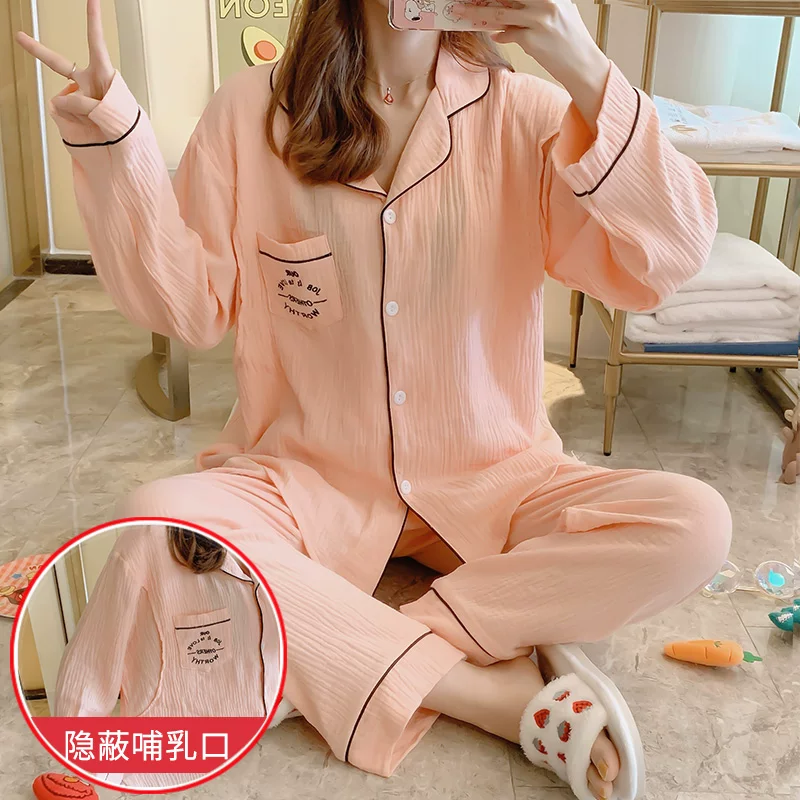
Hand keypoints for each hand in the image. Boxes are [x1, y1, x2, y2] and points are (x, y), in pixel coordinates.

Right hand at [15, 0, 113, 119]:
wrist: (128, 144)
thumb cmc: (124, 123)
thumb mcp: (105, 110)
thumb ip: (80, 104)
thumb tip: (59, 101)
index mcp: (102, 72)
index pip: (95, 41)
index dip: (93, 19)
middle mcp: (88, 80)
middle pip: (58, 63)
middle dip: (37, 50)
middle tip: (20, 36)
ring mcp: (80, 94)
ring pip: (66, 100)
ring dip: (80, 114)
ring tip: (98, 122)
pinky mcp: (75, 109)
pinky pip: (66, 114)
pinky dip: (76, 123)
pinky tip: (89, 127)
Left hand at [455, 0, 610, 128]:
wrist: (582, 64)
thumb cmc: (571, 39)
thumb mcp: (561, 10)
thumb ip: (539, 3)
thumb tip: (514, 2)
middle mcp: (546, 3)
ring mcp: (538, 21)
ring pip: (500, 13)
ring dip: (478, 12)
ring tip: (462, 10)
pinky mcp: (532, 40)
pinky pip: (507, 34)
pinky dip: (500, 34)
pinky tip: (496, 35)